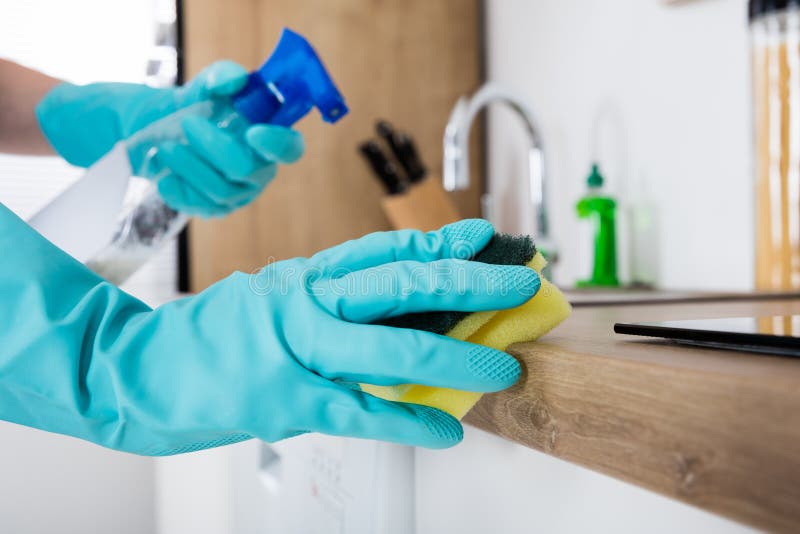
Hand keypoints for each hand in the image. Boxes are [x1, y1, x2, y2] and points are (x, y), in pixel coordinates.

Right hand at [0, 217, 539, 454]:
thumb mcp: (275, 299)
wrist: (140, 369)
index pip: (386, 250)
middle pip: (402, 284)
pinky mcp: (285, 400)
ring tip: (504, 367)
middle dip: (469, 283)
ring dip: (457, 356)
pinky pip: (360, 410)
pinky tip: (445, 428)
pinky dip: (407, 420)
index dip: (441, 243)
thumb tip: (397, 312)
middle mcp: (307, 301)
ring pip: (392, 346)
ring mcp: (296, 350)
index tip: (486, 239)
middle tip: (521, 282)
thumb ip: (330, 303)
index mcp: (306, 275)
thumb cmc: (216, 336)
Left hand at [36, 61, 302, 216]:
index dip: (278, 144)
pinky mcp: (215, 209)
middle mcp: (261, 169)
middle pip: (246, 168)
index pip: (290, 148)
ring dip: (189, 165)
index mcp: (270, 139)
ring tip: (164, 146)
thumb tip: (234, 79)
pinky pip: (200, 206)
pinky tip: (164, 175)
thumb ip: (223, 75)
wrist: (163, 130)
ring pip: (220, 189)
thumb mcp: (208, 84)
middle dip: (214, 146)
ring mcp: (239, 193)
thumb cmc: (199, 107)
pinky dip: (179, 189)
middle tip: (187, 123)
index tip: (253, 132)